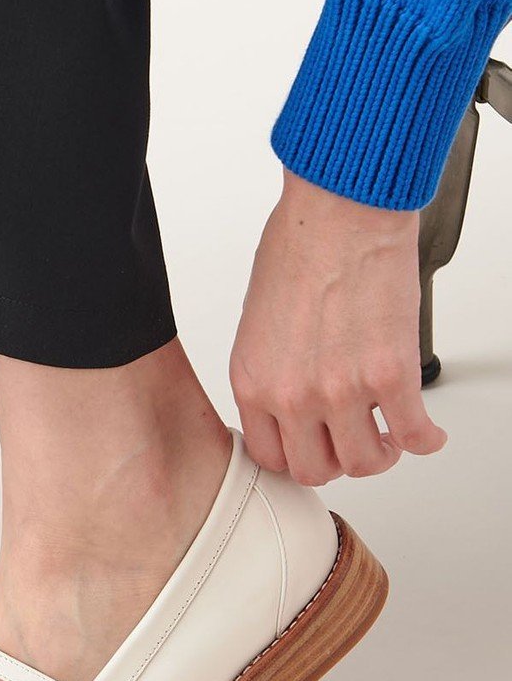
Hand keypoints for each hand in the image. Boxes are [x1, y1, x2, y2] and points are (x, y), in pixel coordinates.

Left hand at [230, 170, 446, 483]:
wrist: (340, 211)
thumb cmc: (300, 247)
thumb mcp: (259, 321)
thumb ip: (272, 367)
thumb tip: (289, 392)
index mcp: (253, 380)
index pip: (268, 456)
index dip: (295, 455)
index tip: (311, 447)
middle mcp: (293, 394)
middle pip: (315, 469)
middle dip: (336, 460)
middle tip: (351, 442)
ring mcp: (342, 391)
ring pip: (366, 462)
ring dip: (382, 453)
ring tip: (388, 435)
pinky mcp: (391, 376)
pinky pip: (414, 436)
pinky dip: (425, 441)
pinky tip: (427, 433)